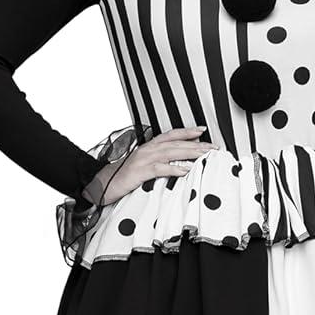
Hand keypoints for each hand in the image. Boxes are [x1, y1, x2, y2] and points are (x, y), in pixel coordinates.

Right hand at [96, 126, 217, 204]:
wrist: (101, 183)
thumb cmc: (123, 176)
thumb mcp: (143, 165)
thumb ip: (159, 161)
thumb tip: (179, 163)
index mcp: (149, 147)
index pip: (172, 135)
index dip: (188, 132)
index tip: (203, 131)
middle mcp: (148, 149)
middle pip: (176, 143)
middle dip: (197, 145)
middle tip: (213, 147)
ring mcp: (144, 159)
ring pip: (171, 153)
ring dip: (190, 153)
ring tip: (205, 155)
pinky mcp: (140, 172)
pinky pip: (160, 168)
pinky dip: (174, 168)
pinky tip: (185, 170)